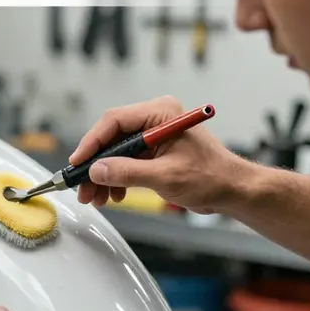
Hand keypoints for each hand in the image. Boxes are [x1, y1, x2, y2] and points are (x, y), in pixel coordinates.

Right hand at [70, 95, 246, 213]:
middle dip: (95, 165)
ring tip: (96, 197)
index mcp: (160, 113)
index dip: (91, 143)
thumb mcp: (165, 176)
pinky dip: (116, 178)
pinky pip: (124, 161)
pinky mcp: (152, 150)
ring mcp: (152, 134)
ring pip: (114, 152)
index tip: (77, 163)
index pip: (114, 121)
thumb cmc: (211, 177)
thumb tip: (96, 170)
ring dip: (103, 175)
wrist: (232, 190)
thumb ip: (127, 172)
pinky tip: (114, 194)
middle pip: (110, 138)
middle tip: (83, 187)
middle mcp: (154, 119)